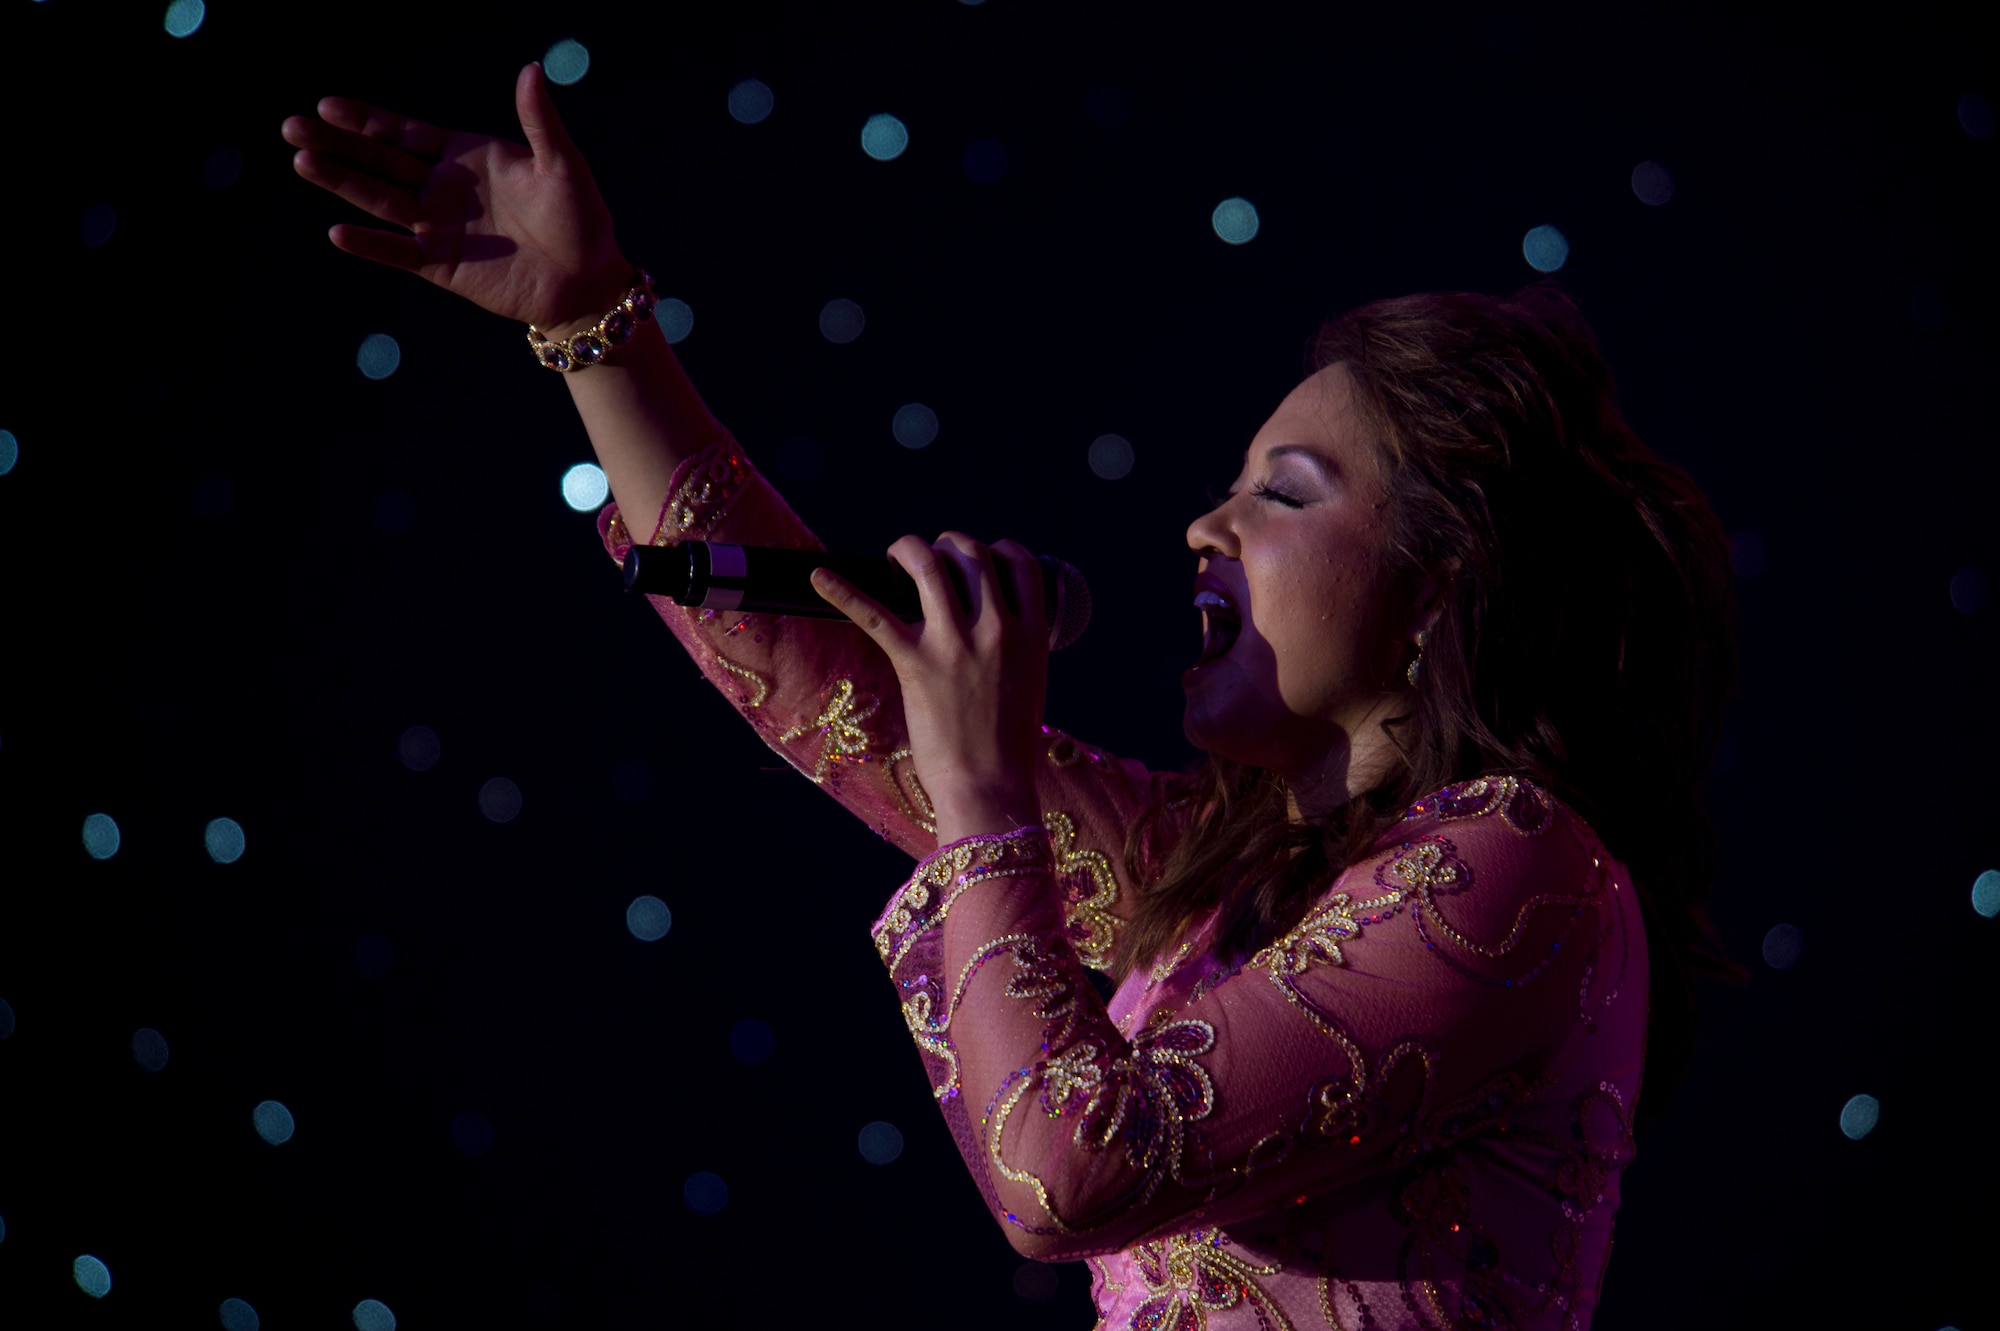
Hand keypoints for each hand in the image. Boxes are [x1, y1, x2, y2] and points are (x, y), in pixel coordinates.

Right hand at [281, 63, 630, 331]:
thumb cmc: (580, 218)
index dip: (366, 119)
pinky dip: (371, 245)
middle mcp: (443, 188)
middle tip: (291, 127)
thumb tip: (532, 69)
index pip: (405, 132)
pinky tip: (338, 232)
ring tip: (303, 163)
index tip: (326, 105)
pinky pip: (400, 253)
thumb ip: (540, 122)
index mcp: (465, 156)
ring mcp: (438, 227)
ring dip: (343, 184)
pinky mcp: (442, 266)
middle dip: (337, 144)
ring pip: (381, 201)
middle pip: (380, 161)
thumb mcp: (563, 166)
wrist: (588, 282)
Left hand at [810, 534, 1049, 840]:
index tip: (983, 559)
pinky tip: (819, 576)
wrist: (989, 788)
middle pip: (973, 555)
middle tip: (935, 558)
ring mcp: (954, 644)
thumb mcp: (1031, 684)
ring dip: (910, 549)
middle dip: (951, 545)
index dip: (1000, 551)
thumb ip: (1017, 648)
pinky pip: (873, 615)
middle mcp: (996, 630)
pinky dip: (842, 590)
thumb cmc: (1009, 746)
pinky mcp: (915, 663)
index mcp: (1032, 635)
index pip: (1022, 564)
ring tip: (899, 556)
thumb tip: (997, 626)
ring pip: (929, 565)